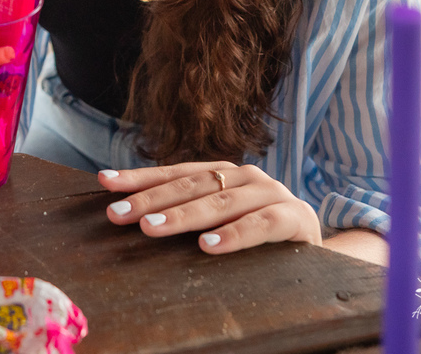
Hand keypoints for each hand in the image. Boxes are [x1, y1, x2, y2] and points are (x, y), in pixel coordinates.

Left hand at [99, 162, 322, 253]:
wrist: (316, 247)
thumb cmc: (257, 232)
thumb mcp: (220, 219)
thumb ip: (188, 212)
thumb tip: (133, 215)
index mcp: (222, 172)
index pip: (174, 172)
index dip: (139, 178)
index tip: (104, 183)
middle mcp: (244, 175)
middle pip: (191, 186)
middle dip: (150, 200)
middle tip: (117, 214)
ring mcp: (271, 193)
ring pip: (220, 203)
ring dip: (183, 216)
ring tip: (151, 228)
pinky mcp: (295, 217)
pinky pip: (261, 226)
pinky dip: (234, 235)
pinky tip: (208, 245)